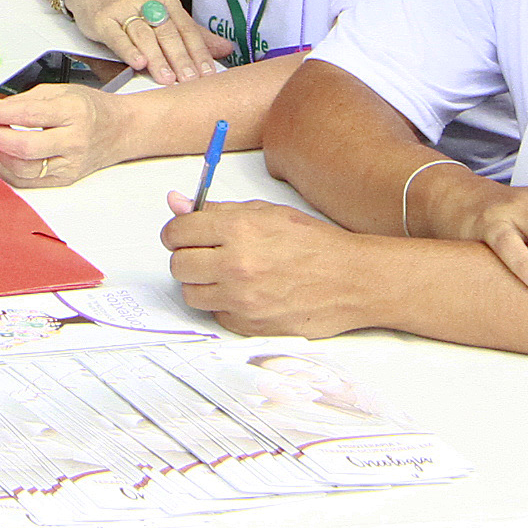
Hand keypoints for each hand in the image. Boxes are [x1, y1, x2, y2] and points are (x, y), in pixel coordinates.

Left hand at [0, 82, 127, 188]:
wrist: (120, 130)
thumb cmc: (91, 108)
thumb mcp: (60, 90)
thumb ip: (25, 100)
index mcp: (72, 112)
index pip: (27, 114)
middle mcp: (72, 141)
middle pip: (24, 147)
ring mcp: (69, 164)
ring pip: (23, 169)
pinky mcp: (64, 179)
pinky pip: (28, 181)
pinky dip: (9, 169)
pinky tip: (4, 154)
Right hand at [71, 0, 228, 82]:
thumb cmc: (130, 8)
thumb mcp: (163, 17)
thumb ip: (192, 35)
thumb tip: (225, 49)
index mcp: (166, 0)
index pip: (187, 28)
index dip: (198, 52)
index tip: (207, 73)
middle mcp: (146, 1)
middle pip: (167, 32)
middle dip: (180, 58)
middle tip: (190, 79)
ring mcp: (123, 8)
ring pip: (144, 35)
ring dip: (157, 58)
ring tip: (167, 77)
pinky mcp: (102, 18)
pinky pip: (117, 36)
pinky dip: (128, 50)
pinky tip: (138, 63)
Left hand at [162, 198, 368, 335]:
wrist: (351, 280)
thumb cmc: (314, 244)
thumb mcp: (267, 212)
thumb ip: (217, 210)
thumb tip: (177, 203)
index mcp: (239, 230)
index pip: (177, 231)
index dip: (176, 232)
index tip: (182, 235)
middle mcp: (237, 265)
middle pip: (178, 265)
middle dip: (186, 257)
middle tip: (203, 254)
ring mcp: (242, 299)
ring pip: (191, 293)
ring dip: (201, 283)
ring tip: (225, 274)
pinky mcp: (249, 325)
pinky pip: (215, 314)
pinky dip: (223, 305)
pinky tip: (245, 293)